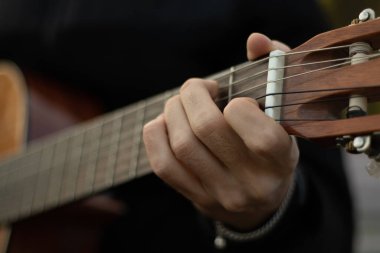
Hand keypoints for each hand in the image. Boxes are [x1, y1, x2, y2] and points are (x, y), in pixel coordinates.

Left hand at [143, 33, 298, 230]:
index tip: (236, 101)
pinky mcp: (196, 197)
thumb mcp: (281, 114)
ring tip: (182, 102)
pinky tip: (167, 122)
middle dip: (193, 94)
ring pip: (182, 144)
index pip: (261, 137)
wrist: (259, 201)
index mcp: (281, 161)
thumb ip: (273, 70)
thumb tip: (254, 40)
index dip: (239, 107)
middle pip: (207, 129)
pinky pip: (162, 163)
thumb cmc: (270, 146)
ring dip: (173, 110)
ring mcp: (221, 194)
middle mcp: (252, 184)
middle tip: (198, 88)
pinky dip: (156, 133)